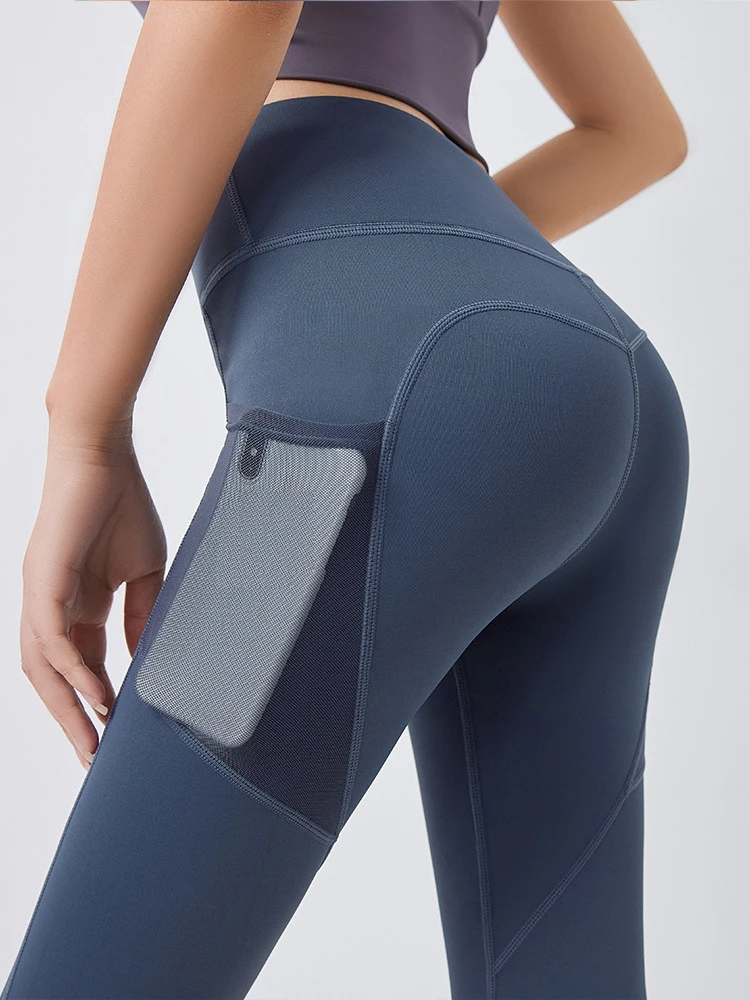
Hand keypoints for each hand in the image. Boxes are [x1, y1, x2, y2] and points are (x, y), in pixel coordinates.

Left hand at [20, 423, 166, 769]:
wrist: (103, 456)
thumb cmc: (122, 506)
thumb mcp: (143, 573)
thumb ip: (139, 615)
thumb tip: (143, 657)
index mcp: (76, 605)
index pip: (82, 667)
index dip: (96, 703)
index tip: (117, 736)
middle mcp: (51, 607)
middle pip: (54, 679)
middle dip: (73, 721)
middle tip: (95, 759)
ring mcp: (41, 596)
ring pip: (43, 668)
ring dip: (66, 708)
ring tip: (91, 742)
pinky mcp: (41, 581)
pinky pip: (51, 639)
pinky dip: (73, 671)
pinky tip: (96, 696)